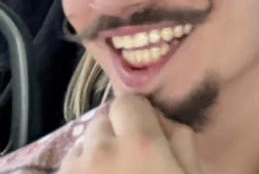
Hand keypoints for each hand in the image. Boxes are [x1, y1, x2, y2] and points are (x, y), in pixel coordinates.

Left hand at [61, 94, 198, 173]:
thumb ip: (181, 139)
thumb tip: (162, 116)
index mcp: (140, 143)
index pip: (128, 101)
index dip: (138, 115)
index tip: (146, 133)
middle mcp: (101, 149)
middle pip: (102, 121)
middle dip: (114, 133)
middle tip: (129, 159)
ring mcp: (73, 168)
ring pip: (82, 145)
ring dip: (94, 154)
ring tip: (110, 173)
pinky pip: (67, 166)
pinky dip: (80, 170)